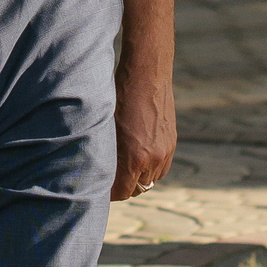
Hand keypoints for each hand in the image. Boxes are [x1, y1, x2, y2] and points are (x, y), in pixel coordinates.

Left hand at [111, 61, 176, 200]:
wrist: (147, 74)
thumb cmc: (118, 96)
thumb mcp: (105, 126)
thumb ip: (104, 153)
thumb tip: (95, 170)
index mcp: (134, 158)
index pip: (121, 192)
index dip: (108, 192)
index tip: (97, 186)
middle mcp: (153, 159)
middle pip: (136, 189)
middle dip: (121, 185)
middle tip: (106, 176)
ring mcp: (165, 152)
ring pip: (150, 179)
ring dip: (137, 177)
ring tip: (121, 165)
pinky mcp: (172, 143)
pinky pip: (161, 167)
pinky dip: (149, 166)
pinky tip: (136, 154)